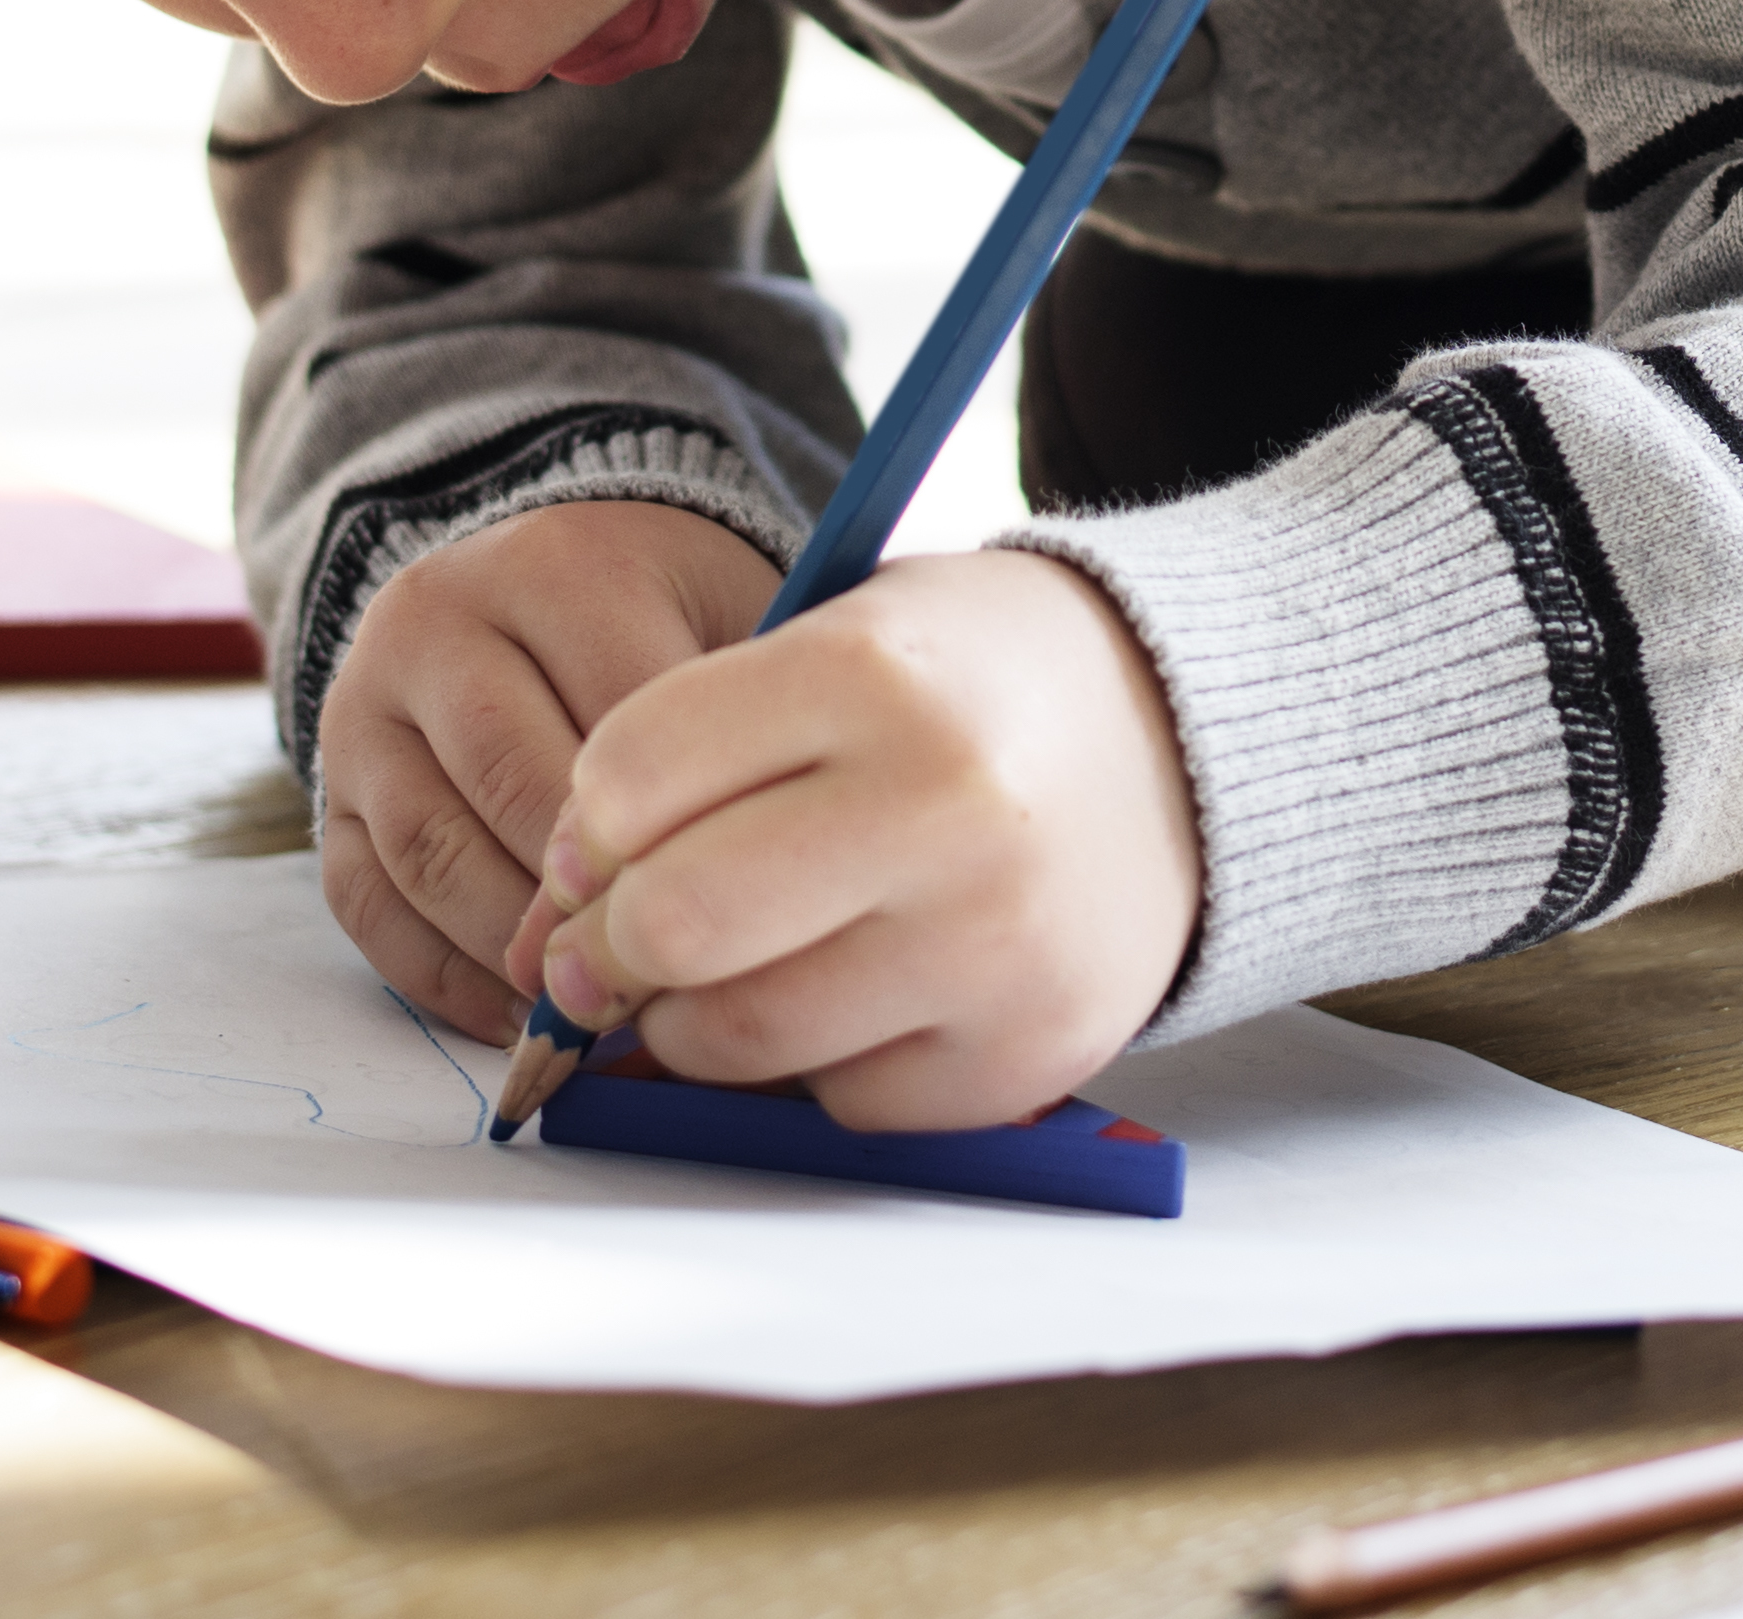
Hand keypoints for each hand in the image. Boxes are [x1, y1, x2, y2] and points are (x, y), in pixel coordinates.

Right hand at [314, 500, 777, 1042]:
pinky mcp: (328, 790)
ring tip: (592, 1005)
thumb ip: (749, 718)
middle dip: (589, 898)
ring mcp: (366, 708)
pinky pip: (366, 901)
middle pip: (510, 780)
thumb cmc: (661, 619)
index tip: (733, 902)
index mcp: (553, 566)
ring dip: (511, 948)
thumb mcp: (723, 614)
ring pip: (431, 850)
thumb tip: (766, 869)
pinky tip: (513, 1015)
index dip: (678, 822)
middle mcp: (437, 621)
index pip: (620, 711)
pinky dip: (439, 976)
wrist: (535, 586)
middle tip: (661, 975)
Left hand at [513, 548, 1203, 1129]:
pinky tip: (862, 987)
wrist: (1188, 746)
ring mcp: (994, 946)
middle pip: (672, 923)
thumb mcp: (844, 643)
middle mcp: (946, 811)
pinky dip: (818, 1061)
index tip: (602, 841)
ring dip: (695, 1018)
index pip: (629, 781)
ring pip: (739, 1036)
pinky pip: (840, 1100)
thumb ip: (695, 756)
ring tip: (737, 964)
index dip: (585, 827)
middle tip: (616, 938)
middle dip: (608, 944)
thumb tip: (554, 935)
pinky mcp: (1025, 1054)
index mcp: (878, 677)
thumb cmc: (977, 688)